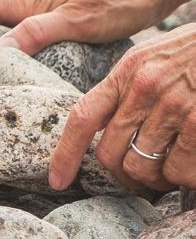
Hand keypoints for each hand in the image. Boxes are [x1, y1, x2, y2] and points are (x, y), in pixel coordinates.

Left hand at [50, 23, 195, 192]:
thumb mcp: (158, 57)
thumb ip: (130, 89)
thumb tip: (111, 134)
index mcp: (128, 70)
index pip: (83, 116)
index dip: (64, 154)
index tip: (57, 181)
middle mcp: (145, 86)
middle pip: (109, 154)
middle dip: (123, 174)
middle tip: (143, 179)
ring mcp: (174, 104)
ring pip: (142, 168)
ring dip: (157, 179)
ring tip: (174, 168)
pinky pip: (179, 171)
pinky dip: (185, 178)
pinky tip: (194, 167)